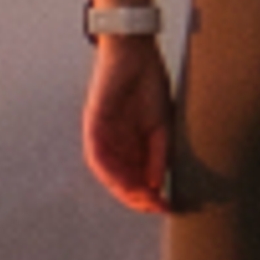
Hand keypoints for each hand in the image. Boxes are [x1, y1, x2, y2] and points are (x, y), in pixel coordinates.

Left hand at [83, 34, 176, 212]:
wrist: (136, 51)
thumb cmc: (149, 83)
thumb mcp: (161, 126)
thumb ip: (158, 155)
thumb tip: (157, 185)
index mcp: (130, 143)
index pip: (135, 177)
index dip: (149, 196)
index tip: (167, 206)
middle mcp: (113, 143)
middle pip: (119, 180)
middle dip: (137, 197)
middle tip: (155, 207)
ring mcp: (101, 134)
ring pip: (106, 171)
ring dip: (123, 188)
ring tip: (141, 199)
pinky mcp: (93, 122)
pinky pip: (96, 152)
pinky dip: (109, 170)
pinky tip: (122, 180)